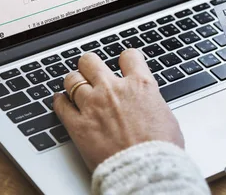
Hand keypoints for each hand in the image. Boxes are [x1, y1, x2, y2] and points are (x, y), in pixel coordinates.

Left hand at [53, 49, 183, 170]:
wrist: (146, 170)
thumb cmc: (160, 149)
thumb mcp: (165, 116)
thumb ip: (151, 103)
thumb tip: (147, 105)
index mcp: (140, 85)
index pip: (129, 56)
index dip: (126, 59)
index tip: (124, 64)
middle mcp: (114, 89)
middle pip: (91, 61)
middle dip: (90, 65)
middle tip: (91, 71)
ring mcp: (93, 105)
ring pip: (72, 80)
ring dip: (74, 82)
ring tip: (75, 86)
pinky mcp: (78, 126)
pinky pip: (61, 105)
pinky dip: (60, 101)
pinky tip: (61, 101)